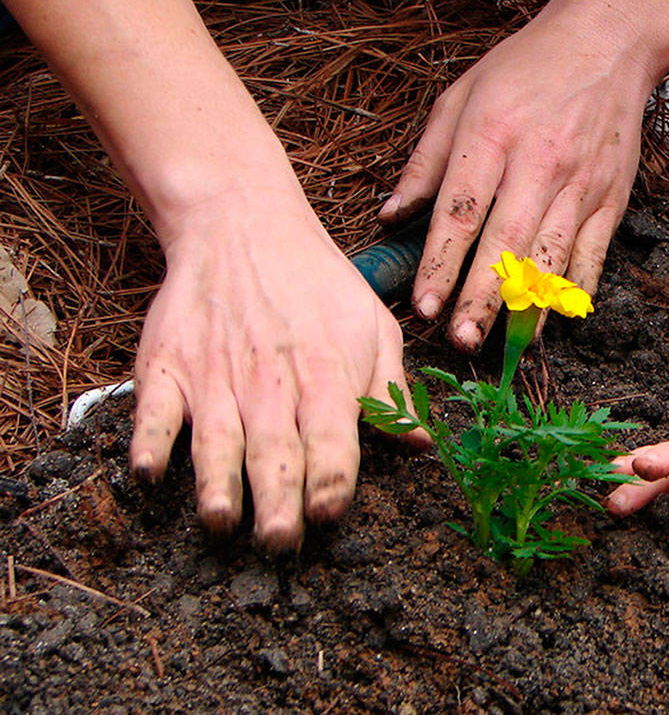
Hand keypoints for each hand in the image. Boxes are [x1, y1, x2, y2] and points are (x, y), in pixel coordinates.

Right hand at [127, 191, 427, 550]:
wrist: (243, 225)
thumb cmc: (318, 285)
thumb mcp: (372, 326)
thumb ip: (391, 390)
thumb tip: (421, 444)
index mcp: (326, 372)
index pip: (333, 436)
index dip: (332, 478)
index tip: (330, 513)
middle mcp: (270, 380)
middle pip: (275, 448)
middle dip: (277, 498)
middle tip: (279, 542)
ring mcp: (214, 373)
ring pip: (215, 437)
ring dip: (216, 482)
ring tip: (221, 521)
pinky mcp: (168, 364)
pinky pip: (153, 408)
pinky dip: (149, 439)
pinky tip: (148, 471)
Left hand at [381, 7, 651, 349]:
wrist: (606, 44)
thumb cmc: (525, 69)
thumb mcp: (461, 96)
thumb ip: (425, 160)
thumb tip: (390, 215)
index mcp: (493, 135)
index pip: (461, 211)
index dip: (441, 263)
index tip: (422, 305)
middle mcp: (540, 163)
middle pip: (507, 243)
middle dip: (482, 297)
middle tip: (461, 340)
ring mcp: (581, 184)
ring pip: (552, 257)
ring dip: (528, 306)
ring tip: (504, 345)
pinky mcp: (611, 198)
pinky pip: (592, 255)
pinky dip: (573, 292)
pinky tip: (552, 320)